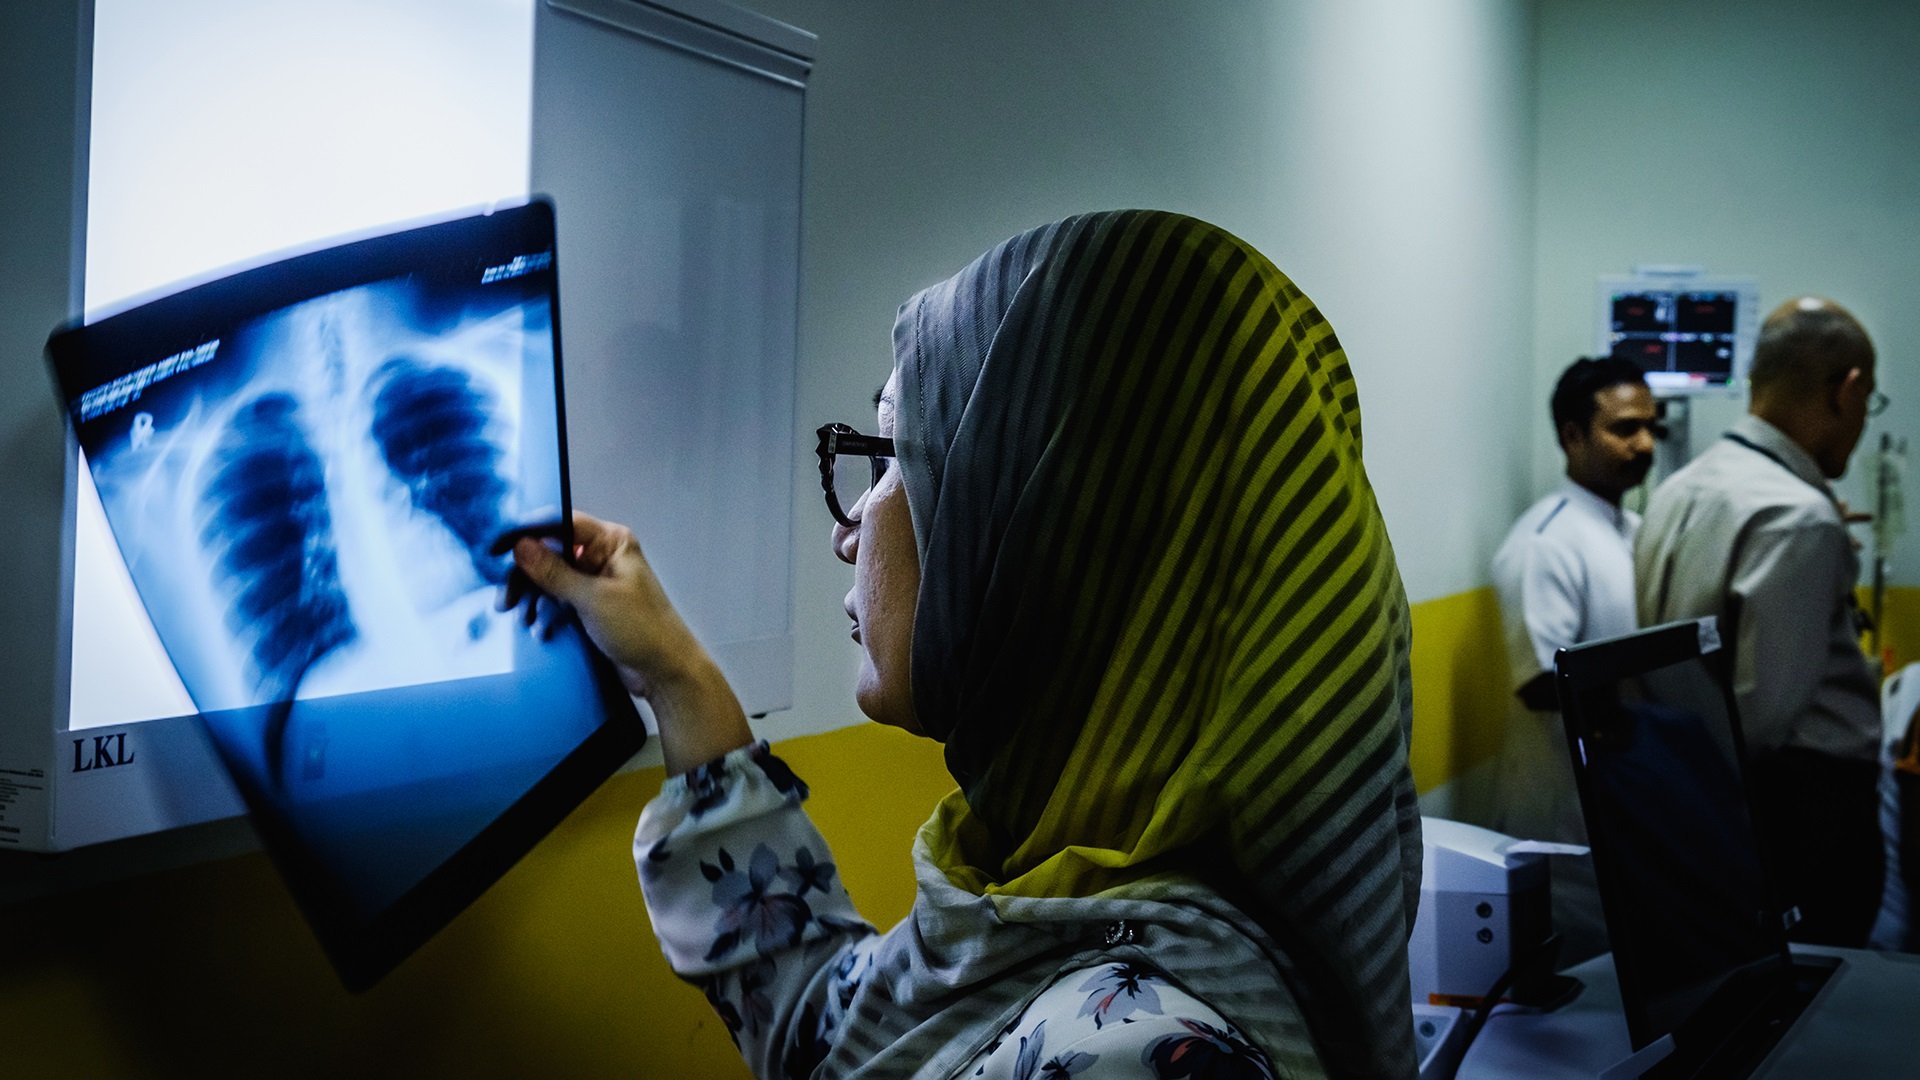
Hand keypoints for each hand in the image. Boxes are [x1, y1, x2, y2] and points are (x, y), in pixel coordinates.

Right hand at [494, 512, 752, 773]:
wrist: (663, 671)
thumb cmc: (642, 629)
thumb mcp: (592, 598)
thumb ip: (554, 572)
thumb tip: (522, 546)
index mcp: (611, 542)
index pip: (560, 523)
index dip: (526, 533)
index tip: (497, 549)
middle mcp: (603, 556)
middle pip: (550, 553)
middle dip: (526, 576)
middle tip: (506, 600)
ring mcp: (597, 581)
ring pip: (551, 579)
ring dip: (534, 598)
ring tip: (524, 619)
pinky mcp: (591, 606)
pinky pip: (558, 600)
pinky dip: (546, 612)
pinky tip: (542, 629)